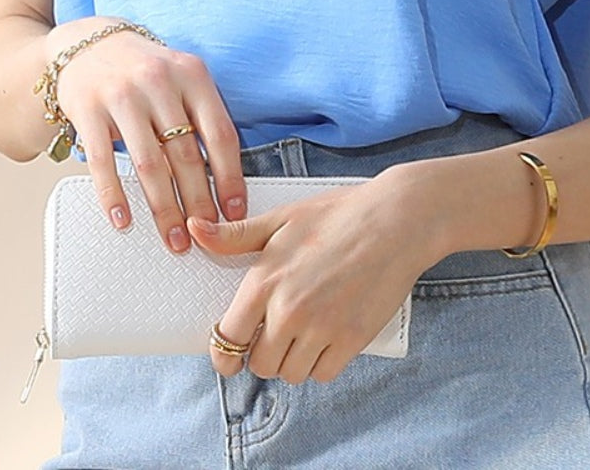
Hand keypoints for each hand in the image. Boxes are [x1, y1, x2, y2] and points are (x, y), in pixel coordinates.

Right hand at [44, 17, 246, 251]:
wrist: (89, 42)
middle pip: (185, 155)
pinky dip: (114, 196)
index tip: (235, 211)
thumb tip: (227, 179)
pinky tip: (123, 220)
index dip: (230, 178)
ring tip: (172, 238)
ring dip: (163, 208)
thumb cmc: (144, 69)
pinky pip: (103, 161)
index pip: (220, 134)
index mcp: (192, 74)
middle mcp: (159, 81)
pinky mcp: (88, 108)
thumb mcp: (182, 77)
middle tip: (204, 235)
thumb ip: (203, 116)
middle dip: (198, 203)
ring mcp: (122, 94)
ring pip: (149, 164)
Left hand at [187, 168, 438, 383]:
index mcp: (265, 281)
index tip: (230, 352)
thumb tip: (194, 231)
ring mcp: (322, 329)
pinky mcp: (352, 340)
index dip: (224, 352)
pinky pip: (324, 374)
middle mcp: (289, 311)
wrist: (395, 220)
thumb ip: (235, 236)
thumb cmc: (337, 214)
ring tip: (304, 332)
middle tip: (277, 332)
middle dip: (264, 353)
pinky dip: (322, 363)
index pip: (227, 339)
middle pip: (260, 365)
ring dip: (293, 360)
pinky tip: (327, 338)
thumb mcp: (282, 219)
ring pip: (291, 373)